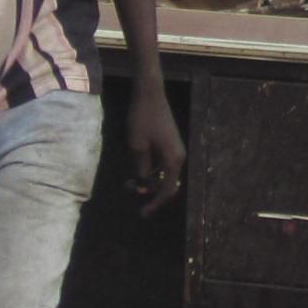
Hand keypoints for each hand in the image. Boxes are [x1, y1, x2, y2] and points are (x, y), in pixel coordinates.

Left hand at [122, 86, 184, 214]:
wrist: (149, 94)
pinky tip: (137, 170)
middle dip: (151, 193)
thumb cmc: (142, 119)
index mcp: (173, 160)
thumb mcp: (137, 147)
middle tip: (133, 197)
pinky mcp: (170, 144)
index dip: (154, 203)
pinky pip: (163, 165)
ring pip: (164, 175)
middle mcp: (178, 157)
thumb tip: (143, 183)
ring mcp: (175, 150)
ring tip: (129, 183)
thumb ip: (141, 169)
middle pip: (168, 185)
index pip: (166, 190)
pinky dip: (151, 171)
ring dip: (149, 182)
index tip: (142, 213)